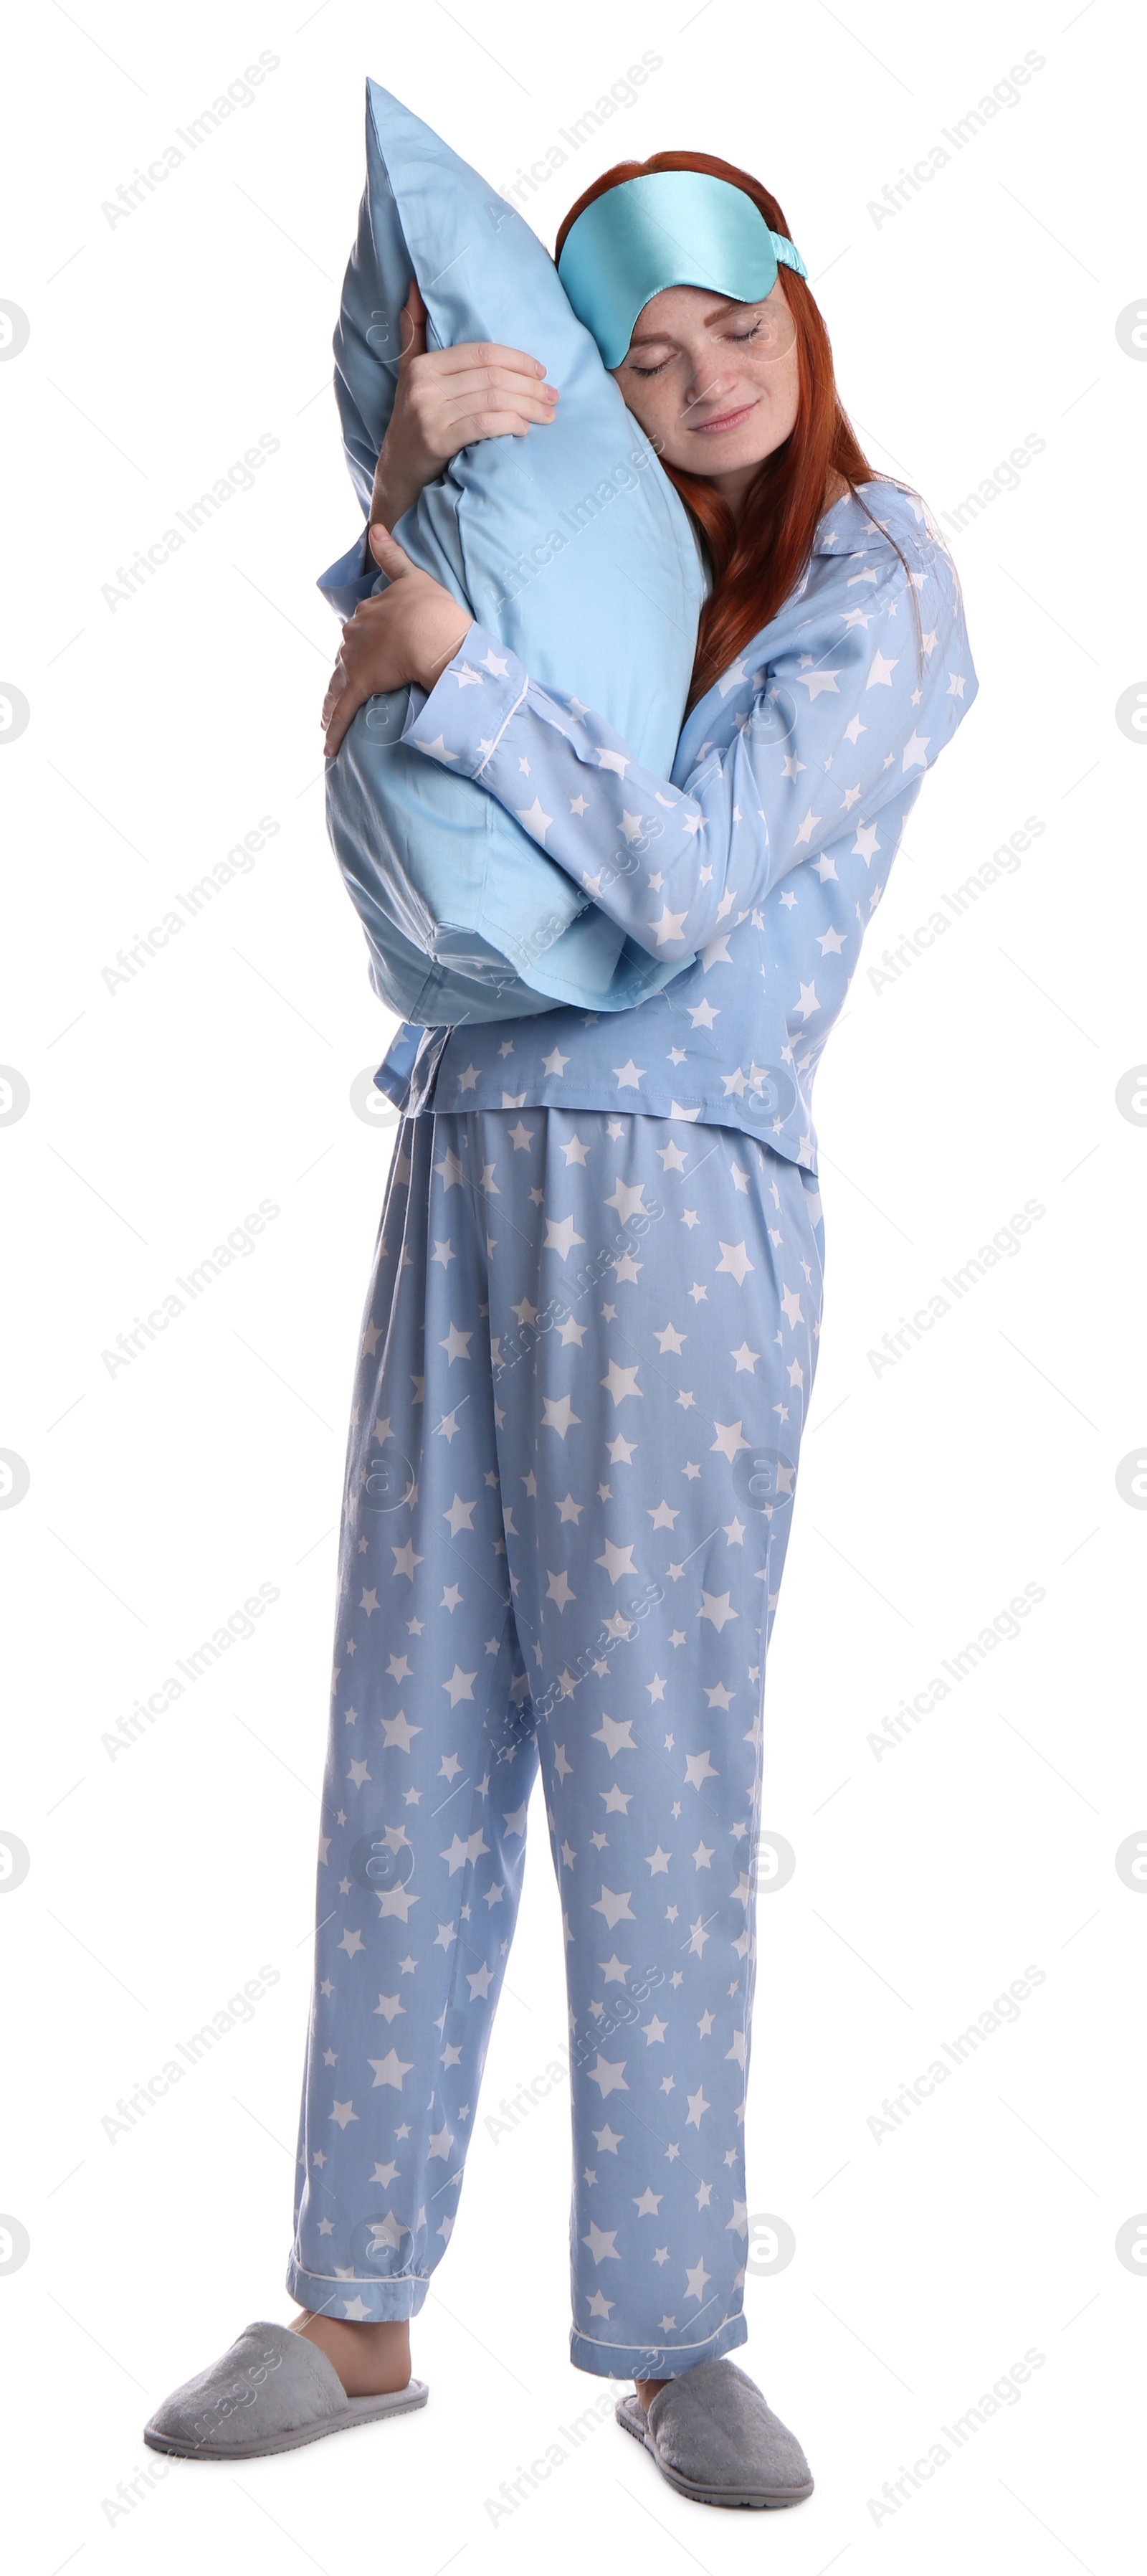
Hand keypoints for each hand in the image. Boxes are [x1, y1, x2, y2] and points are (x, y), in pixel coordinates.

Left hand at [322, 527, 472, 757]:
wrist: (435, 634)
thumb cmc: (432, 608)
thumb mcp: (415, 576)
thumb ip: (392, 556)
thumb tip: (376, 528)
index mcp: (367, 613)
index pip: (359, 632)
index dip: (363, 647)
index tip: (366, 660)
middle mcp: (355, 635)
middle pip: (345, 659)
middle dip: (346, 676)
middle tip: (348, 695)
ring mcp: (356, 661)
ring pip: (338, 686)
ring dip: (332, 706)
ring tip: (329, 723)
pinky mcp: (360, 686)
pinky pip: (342, 711)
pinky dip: (334, 730)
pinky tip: (327, 749)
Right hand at [369, 277, 557, 526]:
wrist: (397, 473)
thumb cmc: (411, 420)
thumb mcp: (408, 373)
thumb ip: (413, 332)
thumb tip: (413, 285)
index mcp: (424, 366)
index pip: (481, 352)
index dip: (516, 359)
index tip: (540, 371)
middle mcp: (424, 386)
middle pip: (491, 376)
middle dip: (529, 385)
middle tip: (553, 395)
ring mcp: (429, 415)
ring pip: (492, 399)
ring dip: (528, 405)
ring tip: (549, 413)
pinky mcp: (437, 442)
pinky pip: (484, 424)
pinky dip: (510, 423)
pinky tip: (525, 428)